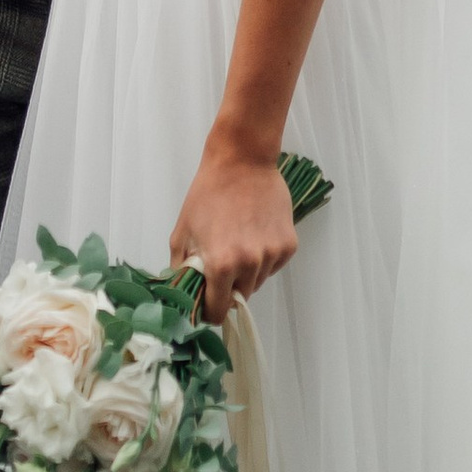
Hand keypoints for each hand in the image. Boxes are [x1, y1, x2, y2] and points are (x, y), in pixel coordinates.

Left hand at [170, 138, 299, 324]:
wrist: (242, 160)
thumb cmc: (208, 194)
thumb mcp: (182, 231)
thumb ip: (181, 269)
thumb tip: (183, 297)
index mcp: (221, 265)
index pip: (218, 311)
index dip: (210, 310)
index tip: (208, 302)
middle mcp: (250, 264)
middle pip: (240, 297)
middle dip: (229, 287)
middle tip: (222, 260)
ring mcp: (272, 255)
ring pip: (258, 281)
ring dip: (248, 272)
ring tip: (240, 240)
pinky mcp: (289, 245)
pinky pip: (274, 265)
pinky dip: (265, 257)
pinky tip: (256, 232)